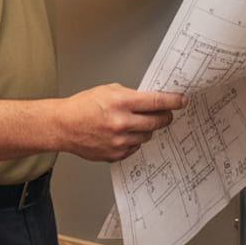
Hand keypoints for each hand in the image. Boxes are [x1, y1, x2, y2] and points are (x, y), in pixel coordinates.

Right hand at [57, 83, 185, 161]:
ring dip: (146, 129)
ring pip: (147, 136)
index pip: (156, 102)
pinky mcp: (116, 154)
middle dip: (165, 117)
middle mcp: (122, 123)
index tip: (182, 101)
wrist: (63, 126)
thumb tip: (150, 101)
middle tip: (166, 114)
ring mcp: (119, 141)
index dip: (173, 101)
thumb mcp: (108, 90)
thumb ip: (131, 95)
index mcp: (121, 102)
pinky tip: (123, 134)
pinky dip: (133, 140)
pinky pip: (135, 148)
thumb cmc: (82, 106)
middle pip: (157, 121)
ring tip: (134, 123)